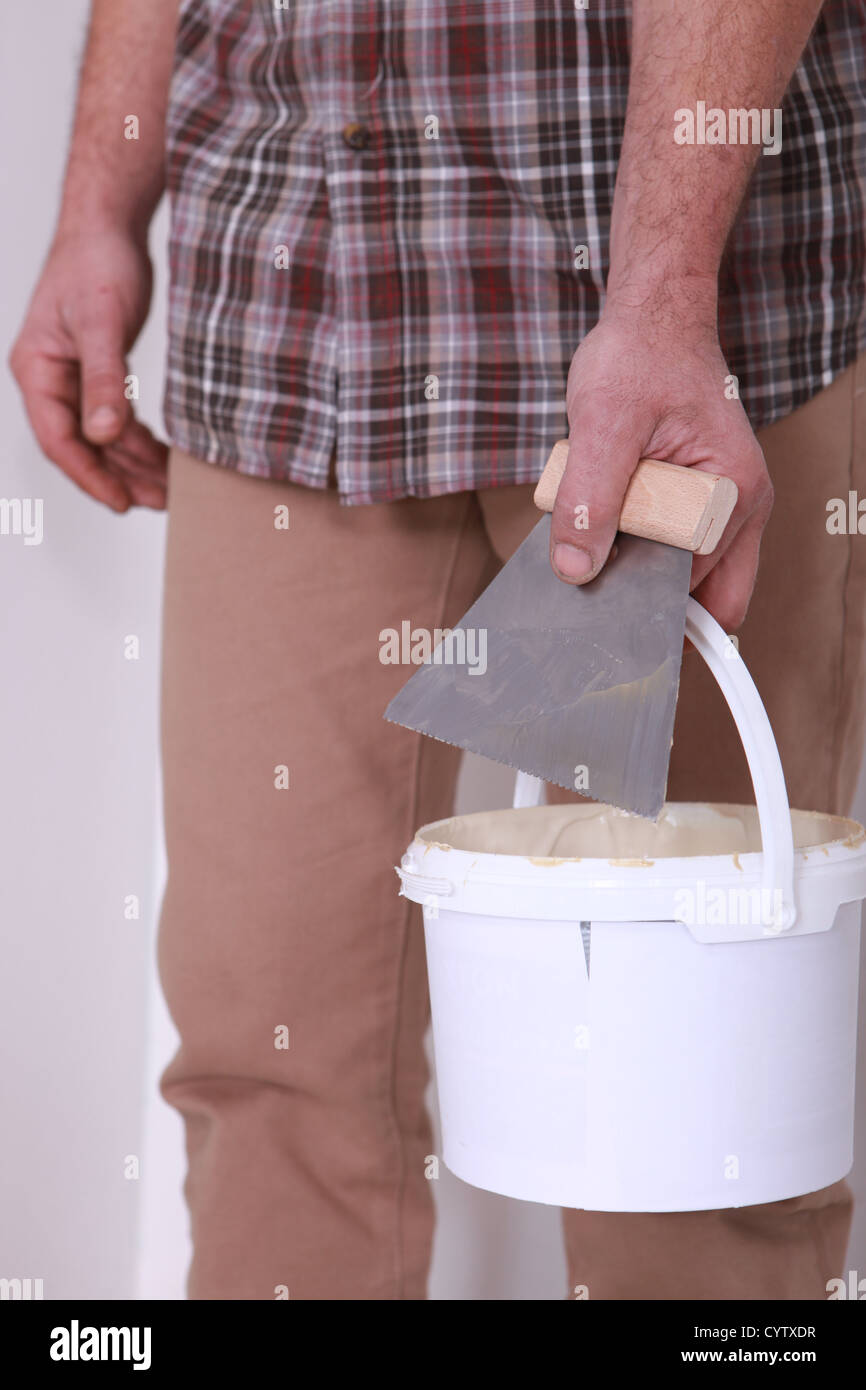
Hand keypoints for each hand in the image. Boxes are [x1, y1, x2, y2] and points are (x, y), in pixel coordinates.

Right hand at [9, 225, 167, 510]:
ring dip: (132, 463)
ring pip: (102, 436)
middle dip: (119, 477)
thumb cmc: (97, 261)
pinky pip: (116, 416)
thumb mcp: (102, 323)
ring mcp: (72, 376)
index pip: (60, 440)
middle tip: (159, 503)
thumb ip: (104, 379)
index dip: (90, 476)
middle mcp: (49, 378)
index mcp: (37, 370)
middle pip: (82, 446)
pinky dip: (138, 438)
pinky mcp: (98, 369)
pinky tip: (163, 455)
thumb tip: (103, 435)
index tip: (122, 503)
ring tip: (167, 488)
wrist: (110, 223)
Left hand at [551, 301, 772, 630]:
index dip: (646, 604)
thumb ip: (587, 500)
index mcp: (731, 494)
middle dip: (645, 591)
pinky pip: (664, 546)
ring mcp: (722, 507)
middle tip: (596, 562)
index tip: (600, 598)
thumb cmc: (640, 356)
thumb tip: (575, 569)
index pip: (697, 592)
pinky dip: (631, 538)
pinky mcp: (696, 503)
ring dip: (635, 559)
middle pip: (700, 597)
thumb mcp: (602, 425)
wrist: (652, 319)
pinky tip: (611, 505)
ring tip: (607, 512)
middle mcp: (739, 508)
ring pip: (678, 575)